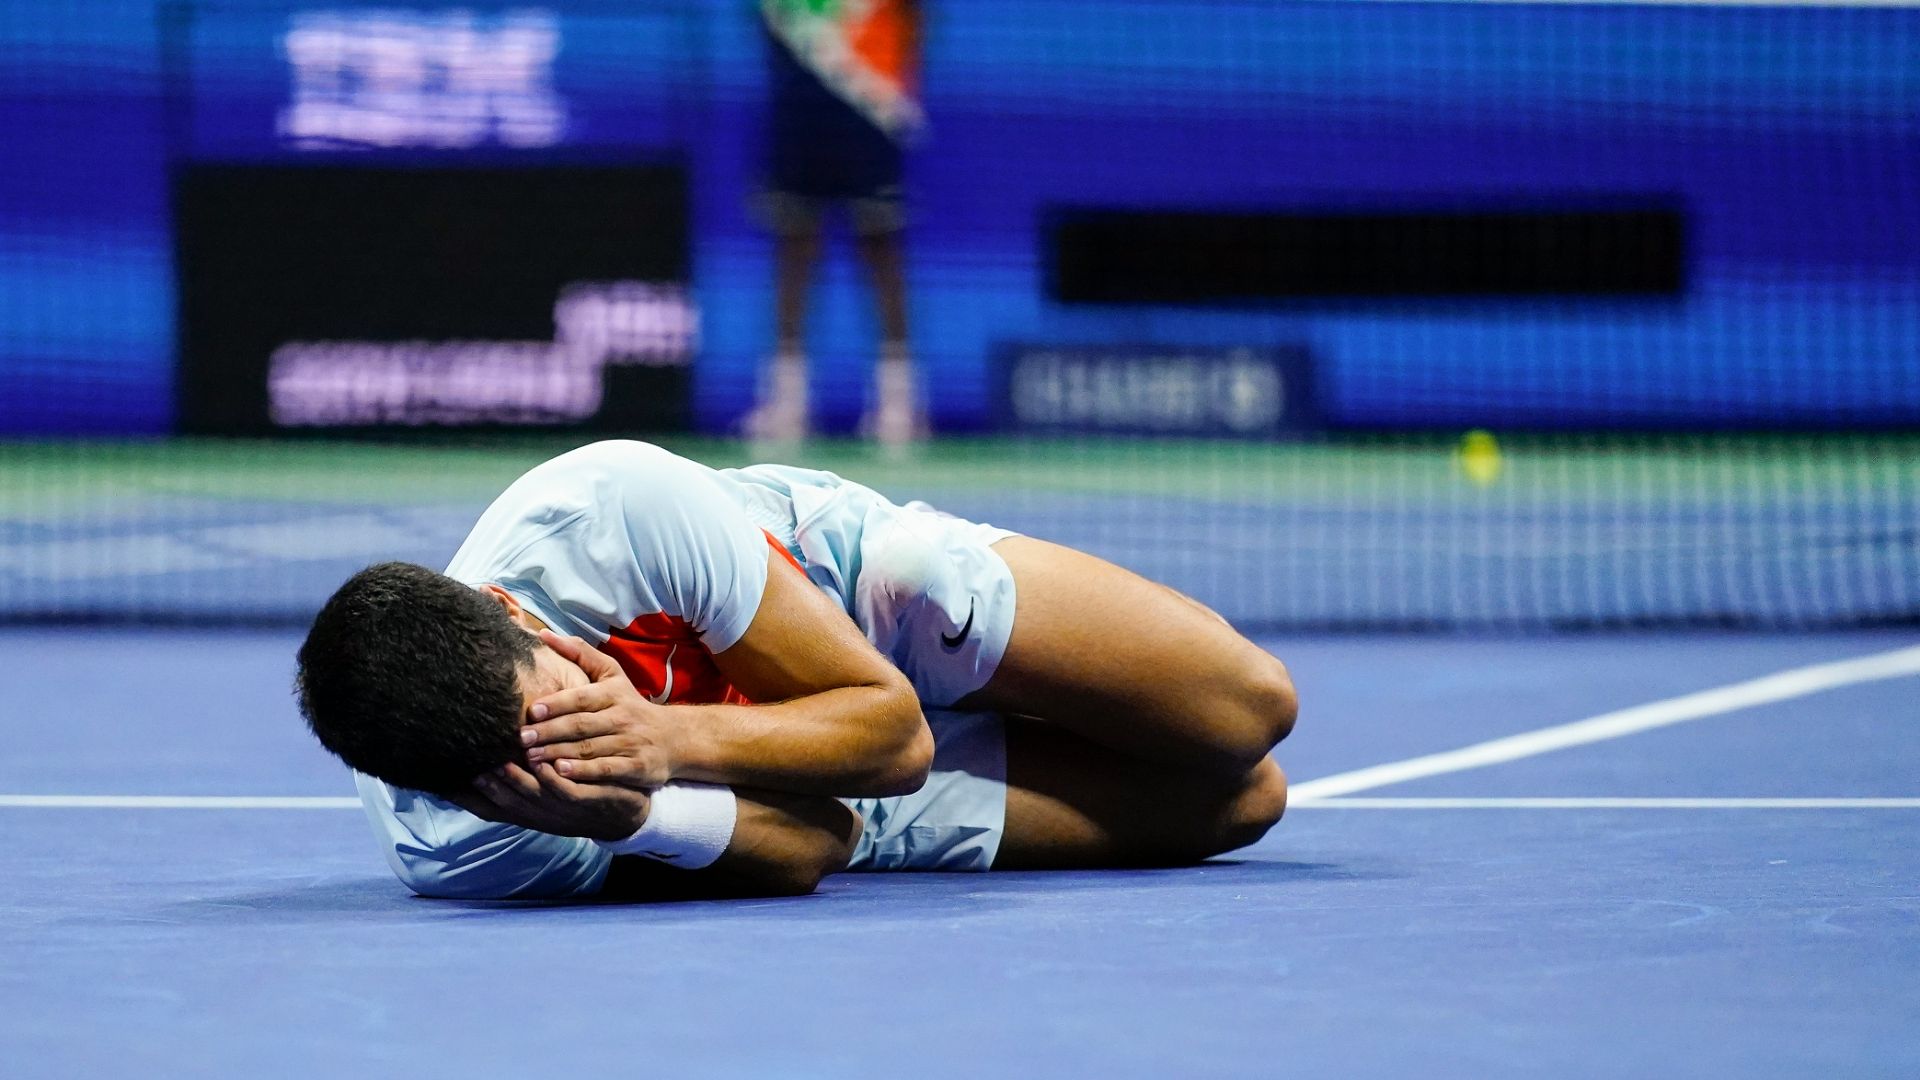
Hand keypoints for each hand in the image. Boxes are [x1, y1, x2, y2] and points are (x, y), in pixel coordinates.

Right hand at [451, 761, 651, 842]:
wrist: (629, 813)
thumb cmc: (581, 794)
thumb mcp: (546, 790)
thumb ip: (519, 773)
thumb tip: (488, 752)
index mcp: (528, 811)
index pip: (488, 807)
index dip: (462, 797)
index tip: (436, 782)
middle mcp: (541, 814)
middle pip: (506, 802)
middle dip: (485, 787)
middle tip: (465, 767)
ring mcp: (563, 810)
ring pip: (534, 798)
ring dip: (515, 783)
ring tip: (497, 765)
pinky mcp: (588, 800)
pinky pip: (568, 791)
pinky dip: (555, 780)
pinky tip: (546, 763)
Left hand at [522, 629, 679, 789]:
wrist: (672, 737)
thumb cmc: (630, 704)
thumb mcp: (611, 674)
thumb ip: (579, 653)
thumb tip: (542, 634)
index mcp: (613, 693)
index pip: (582, 697)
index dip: (557, 704)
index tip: (531, 711)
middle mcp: (622, 717)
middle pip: (581, 725)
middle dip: (550, 732)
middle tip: (522, 738)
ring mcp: (630, 742)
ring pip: (590, 748)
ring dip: (558, 753)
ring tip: (531, 758)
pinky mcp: (636, 767)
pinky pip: (606, 769)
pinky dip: (583, 772)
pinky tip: (561, 772)